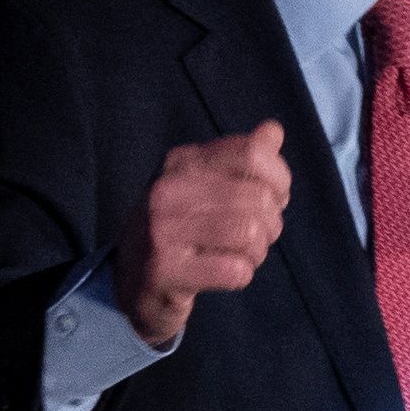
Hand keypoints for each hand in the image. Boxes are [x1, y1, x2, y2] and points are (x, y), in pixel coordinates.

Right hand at [115, 122, 289, 345]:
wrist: (130, 281)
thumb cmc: (178, 228)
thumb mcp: (204, 185)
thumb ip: (240, 158)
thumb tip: (273, 130)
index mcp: (182, 162)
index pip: (252, 153)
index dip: (279, 179)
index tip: (275, 198)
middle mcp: (168, 190)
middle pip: (257, 198)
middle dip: (271, 223)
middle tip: (257, 237)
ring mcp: (162, 230)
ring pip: (249, 233)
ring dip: (257, 251)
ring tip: (243, 255)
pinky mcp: (165, 271)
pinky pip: (234, 270)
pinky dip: (242, 275)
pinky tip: (226, 274)